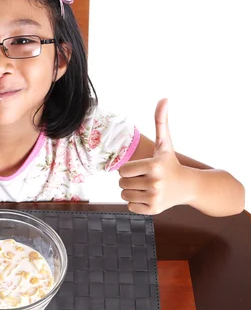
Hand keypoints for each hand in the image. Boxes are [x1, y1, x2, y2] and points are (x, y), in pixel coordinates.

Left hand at [118, 99, 190, 214]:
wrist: (188, 186)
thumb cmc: (171, 163)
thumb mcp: (165, 143)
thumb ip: (161, 121)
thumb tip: (164, 98)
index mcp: (153, 166)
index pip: (122, 170)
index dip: (129, 169)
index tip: (141, 168)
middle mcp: (154, 183)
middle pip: (122, 183)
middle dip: (130, 180)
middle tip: (145, 178)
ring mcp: (154, 198)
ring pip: (124, 195)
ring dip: (131, 191)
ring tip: (147, 187)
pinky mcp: (153, 210)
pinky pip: (130, 207)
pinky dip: (136, 203)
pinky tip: (149, 197)